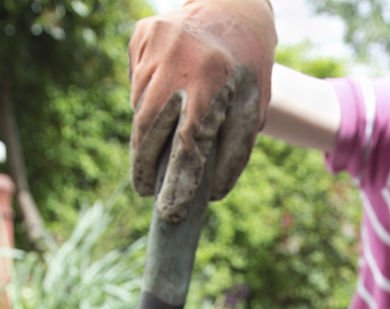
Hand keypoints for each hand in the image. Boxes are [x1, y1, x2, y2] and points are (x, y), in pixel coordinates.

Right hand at [129, 0, 276, 221]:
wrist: (235, 12)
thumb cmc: (246, 73)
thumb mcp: (252, 112)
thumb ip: (235, 153)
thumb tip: (210, 196)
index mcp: (212, 77)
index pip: (188, 141)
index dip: (176, 179)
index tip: (166, 209)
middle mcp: (179, 55)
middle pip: (149, 126)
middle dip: (144, 163)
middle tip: (145, 189)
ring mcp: (155, 41)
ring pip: (140, 106)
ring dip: (149, 129)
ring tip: (168, 126)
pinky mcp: (141, 34)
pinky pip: (137, 83)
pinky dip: (148, 99)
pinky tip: (169, 90)